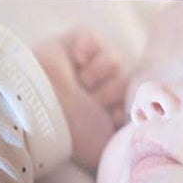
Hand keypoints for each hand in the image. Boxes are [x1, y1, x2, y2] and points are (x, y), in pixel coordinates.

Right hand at [35, 29, 126, 171]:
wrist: (44, 114)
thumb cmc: (73, 134)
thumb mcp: (104, 146)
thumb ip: (124, 137)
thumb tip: (138, 126)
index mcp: (104, 109)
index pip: (131, 98)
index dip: (124, 105)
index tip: (111, 117)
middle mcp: (95, 87)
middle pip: (127, 78)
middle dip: (112, 91)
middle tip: (92, 101)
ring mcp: (83, 66)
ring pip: (114, 59)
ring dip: (100, 72)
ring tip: (83, 82)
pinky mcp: (70, 45)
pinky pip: (91, 36)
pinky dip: (88, 47)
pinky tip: (78, 60)